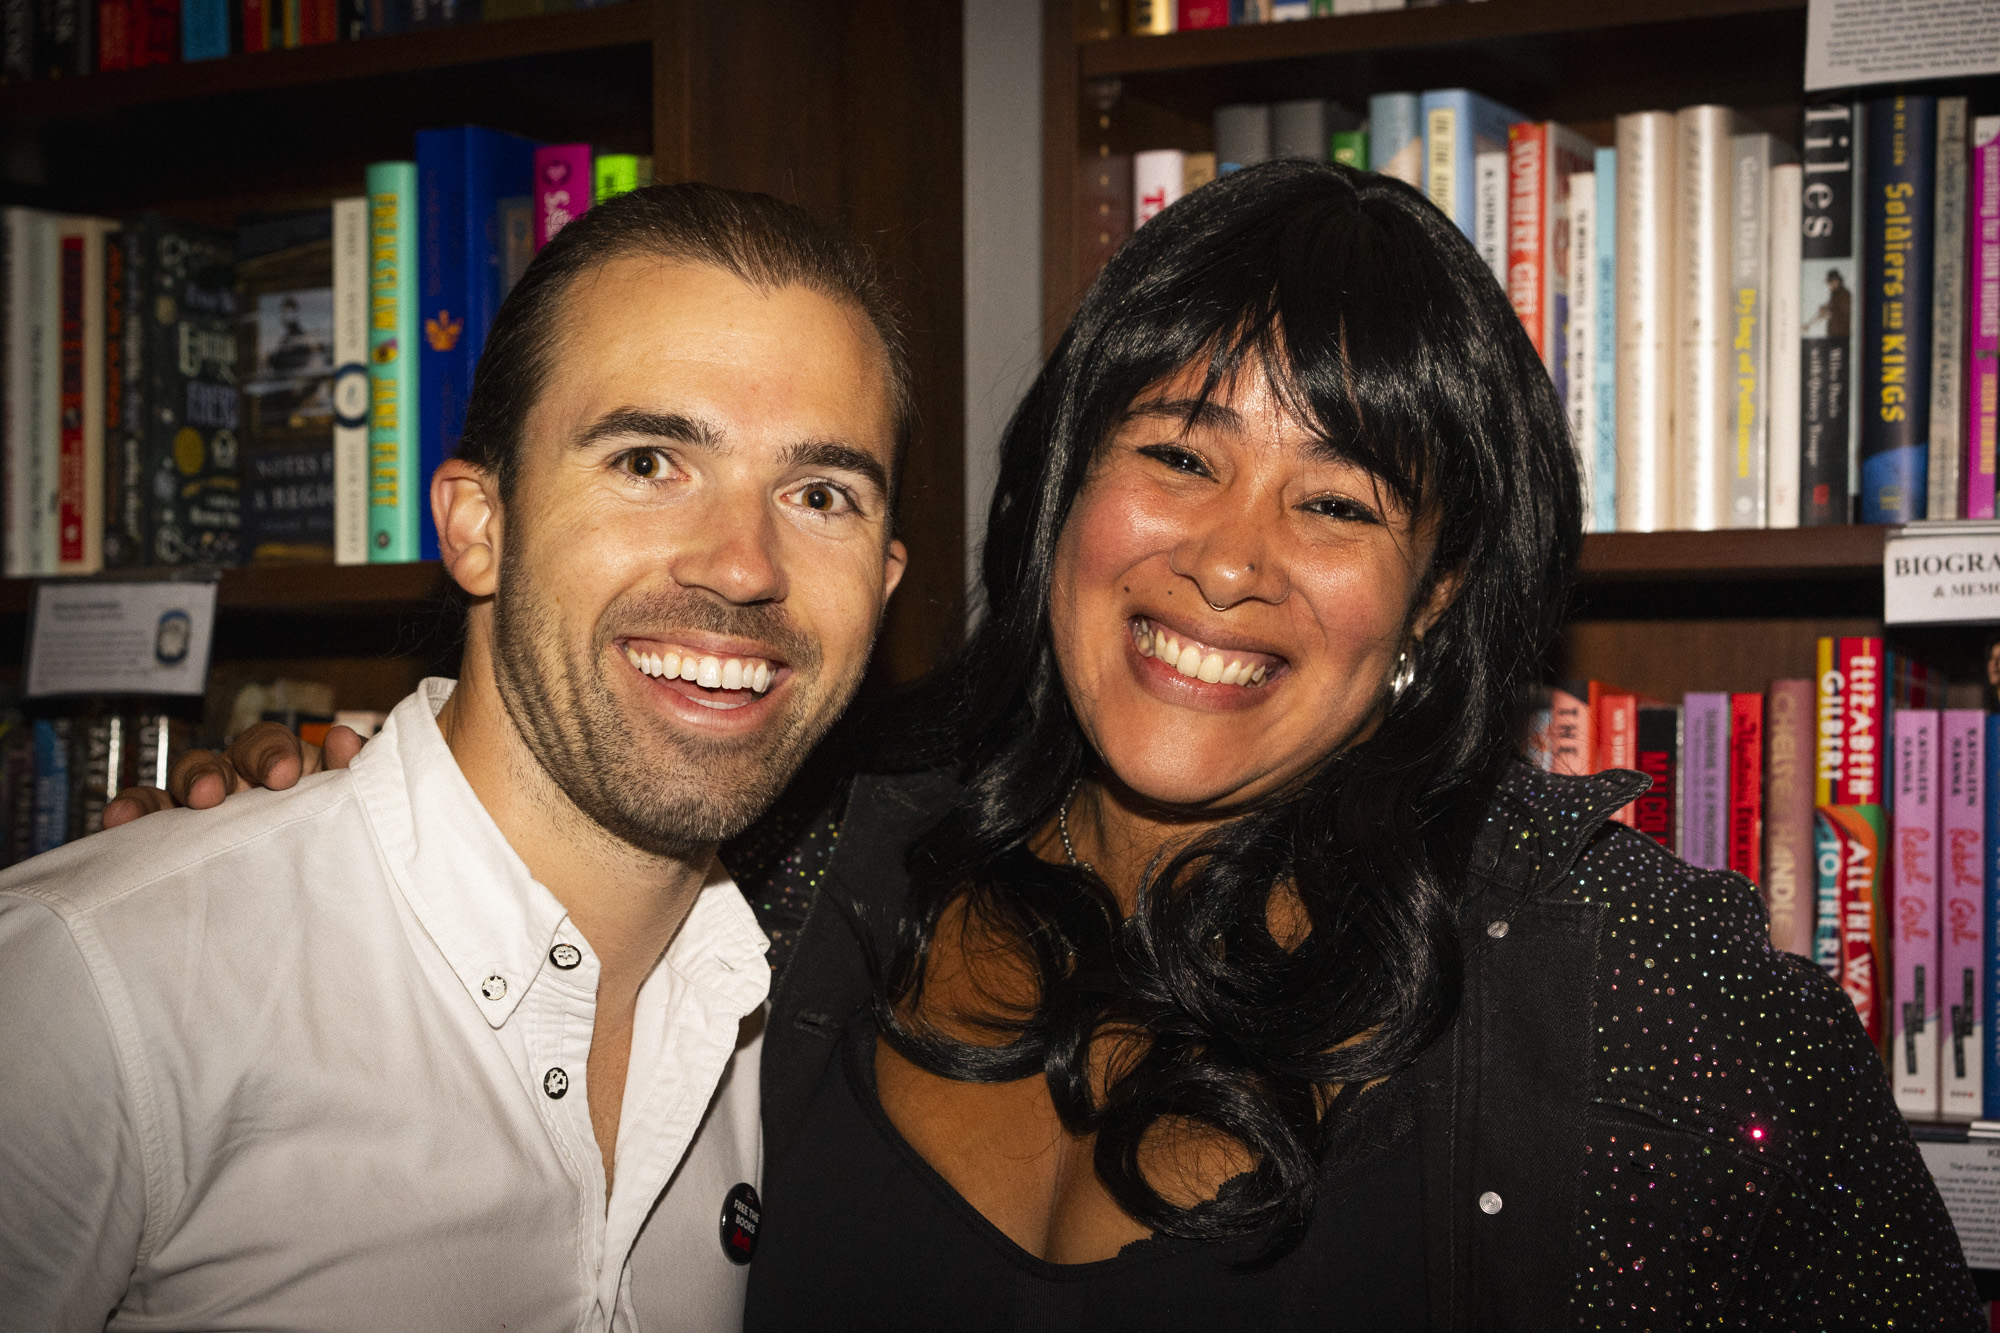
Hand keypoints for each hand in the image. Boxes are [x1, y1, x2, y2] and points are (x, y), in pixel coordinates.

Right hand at [100, 721, 367, 829]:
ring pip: (184, 782)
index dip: (272, 753)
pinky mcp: (172, 841)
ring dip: (183, 785)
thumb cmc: (331, 845)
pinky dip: (132, 811)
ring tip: (188, 801)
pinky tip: (118, 820)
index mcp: (283, 774)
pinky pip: (146, 818)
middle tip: (215, 793)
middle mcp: (241, 786)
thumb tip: (343, 738)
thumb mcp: (349, 814)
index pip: (269, 745)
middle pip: (221, 760)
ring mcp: (205, 812)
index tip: (282, 776)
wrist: (322, 910)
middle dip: (217, 770)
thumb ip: (350, 776)